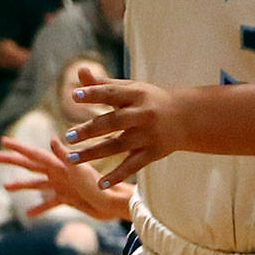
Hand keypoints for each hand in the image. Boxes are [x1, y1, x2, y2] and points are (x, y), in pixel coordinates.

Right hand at [0, 135, 131, 220]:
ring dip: (22, 184)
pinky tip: (28, 214)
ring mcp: (63, 185)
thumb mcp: (80, 171)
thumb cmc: (99, 186)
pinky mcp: (69, 198)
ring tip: (6, 186)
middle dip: (14, 160)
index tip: (3, 141)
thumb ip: (66, 156)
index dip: (18, 148)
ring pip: (37, 184)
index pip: (34, 155)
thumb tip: (52, 139)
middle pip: (32, 165)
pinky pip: (49, 202)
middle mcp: (60, 173)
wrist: (114, 203)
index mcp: (60, 165)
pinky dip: (39, 207)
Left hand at [60, 67, 184, 188]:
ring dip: (94, 153)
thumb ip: (104, 84)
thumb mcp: (131, 89)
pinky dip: (117, 176)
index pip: (112, 93)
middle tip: (68, 136)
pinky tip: (100, 184)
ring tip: (71, 159)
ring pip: (119, 145)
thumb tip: (80, 70)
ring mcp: (149, 135)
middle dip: (90, 129)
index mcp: (137, 94)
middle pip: (114, 122)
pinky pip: (133, 165)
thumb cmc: (150, 100)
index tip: (74, 95)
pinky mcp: (153, 152)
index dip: (94, 93)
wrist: (186, 117)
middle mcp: (143, 114)